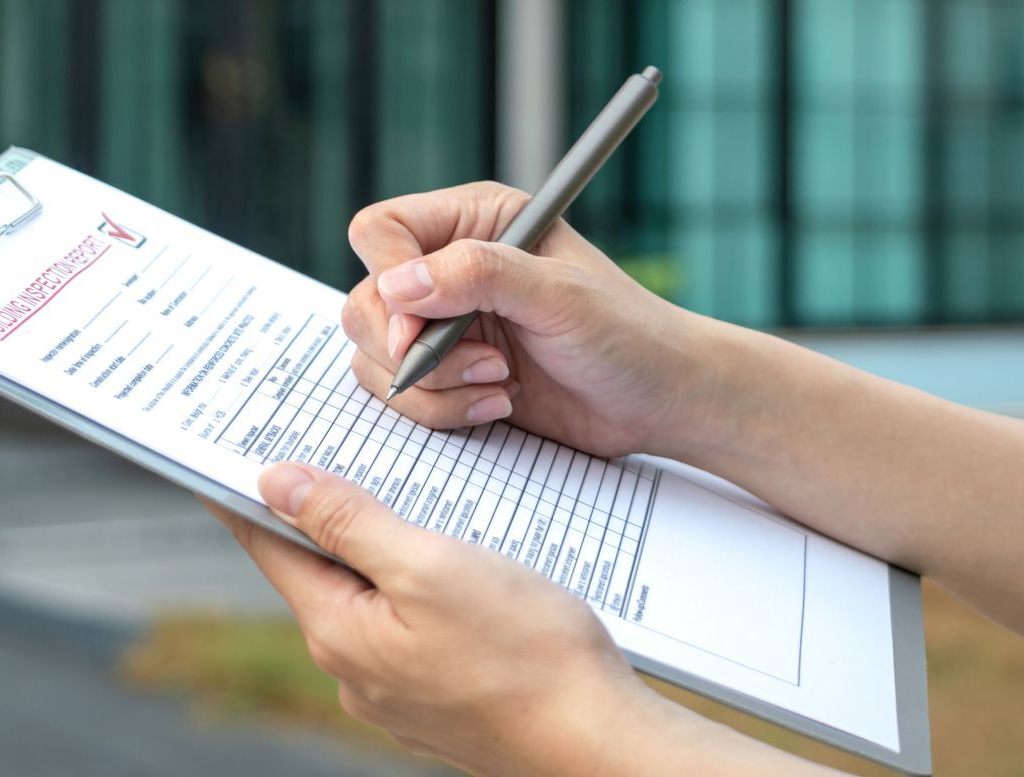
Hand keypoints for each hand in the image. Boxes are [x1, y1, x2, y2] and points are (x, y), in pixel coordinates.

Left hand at [205, 463, 837, 775]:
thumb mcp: (430, 565)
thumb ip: (349, 521)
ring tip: (409, 503)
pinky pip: (408, 630)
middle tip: (331, 452)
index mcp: (337, 629)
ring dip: (379, 552)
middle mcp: (352, 667)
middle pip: (317, 569)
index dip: (248, 491)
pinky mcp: (436, 699)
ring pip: (368, 598)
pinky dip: (417, 592)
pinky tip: (457, 571)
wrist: (599, 744)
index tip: (228, 450)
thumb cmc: (528, 654)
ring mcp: (393, 691)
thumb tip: (274, 482)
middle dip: (325, 514)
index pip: (268, 543)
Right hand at [340, 181, 723, 456]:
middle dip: (413, 348)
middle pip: (364, 301)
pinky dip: (439, 411)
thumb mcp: (558, 295)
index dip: (387, 281)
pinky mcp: (444, 374)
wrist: (658, 399)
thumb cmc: (626, 333)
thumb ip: (478, 275)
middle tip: (482, 363)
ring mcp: (441, 325)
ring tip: (499, 384)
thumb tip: (398, 286)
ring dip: (431, 386)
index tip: (415, 330)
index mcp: (474, 221)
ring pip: (372, 355)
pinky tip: (496, 404)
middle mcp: (447, 268)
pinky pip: (399, 395)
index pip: (381, 232)